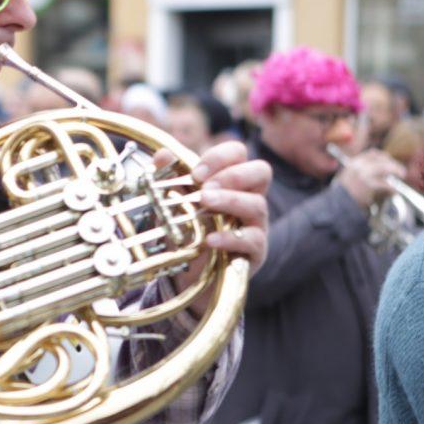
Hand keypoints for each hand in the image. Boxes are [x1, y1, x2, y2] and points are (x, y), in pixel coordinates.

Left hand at [160, 141, 270, 315]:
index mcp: (230, 179)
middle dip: (232, 175)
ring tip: (205, 203)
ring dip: (230, 200)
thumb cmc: (186, 228)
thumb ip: (167, 177)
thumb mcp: (172, 202)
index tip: (195, 174)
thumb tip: (162, 155)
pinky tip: (210, 239)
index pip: (238, 153)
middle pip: (261, 171)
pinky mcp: (255, 252)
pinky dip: (230, 238)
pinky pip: (253, 240)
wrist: (187, 271)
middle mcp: (248, 197)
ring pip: (258, 204)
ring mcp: (255, 224)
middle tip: (205, 189)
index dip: (219, 156)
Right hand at [335, 149, 405, 208]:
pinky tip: (393, 193)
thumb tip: (380, 173)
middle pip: (382, 160)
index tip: (390, 161)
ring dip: (396, 172)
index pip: (373, 154)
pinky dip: (392, 189)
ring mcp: (364, 175)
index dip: (384, 157)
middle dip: (394, 165)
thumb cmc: (343, 196)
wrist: (337, 207)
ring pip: (386, 169)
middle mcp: (359, 166)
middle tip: (401, 172)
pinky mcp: (370, 186)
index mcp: (353, 163)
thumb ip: (360, 172)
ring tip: (400, 179)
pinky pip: (387, 185)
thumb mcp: (347, 179)